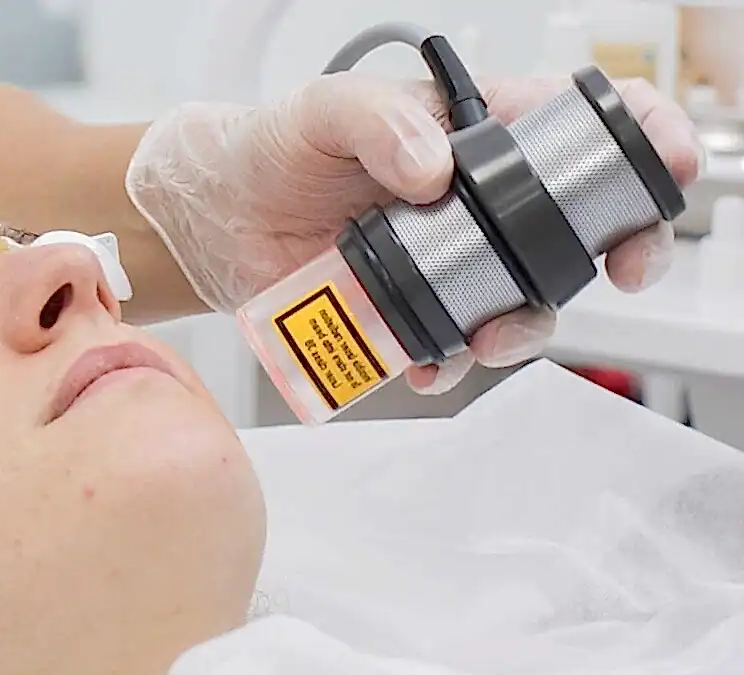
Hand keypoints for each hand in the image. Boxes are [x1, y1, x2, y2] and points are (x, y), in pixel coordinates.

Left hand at [126, 73, 700, 393]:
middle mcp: (471, 205)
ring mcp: (445, 265)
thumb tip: (435, 168)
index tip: (663, 165)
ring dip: (523, 325)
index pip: (576, 129)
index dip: (638, 140)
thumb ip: (378, 120)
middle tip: (623, 266)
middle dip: (619, 248)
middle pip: (577, 229)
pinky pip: (449, 348)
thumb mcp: (321, 109)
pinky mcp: (407, 315)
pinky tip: (426, 362)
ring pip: (522, 301)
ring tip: (487, 334)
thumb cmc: (269, 148)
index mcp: (469, 137)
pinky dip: (447, 363)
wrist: (213, 215)